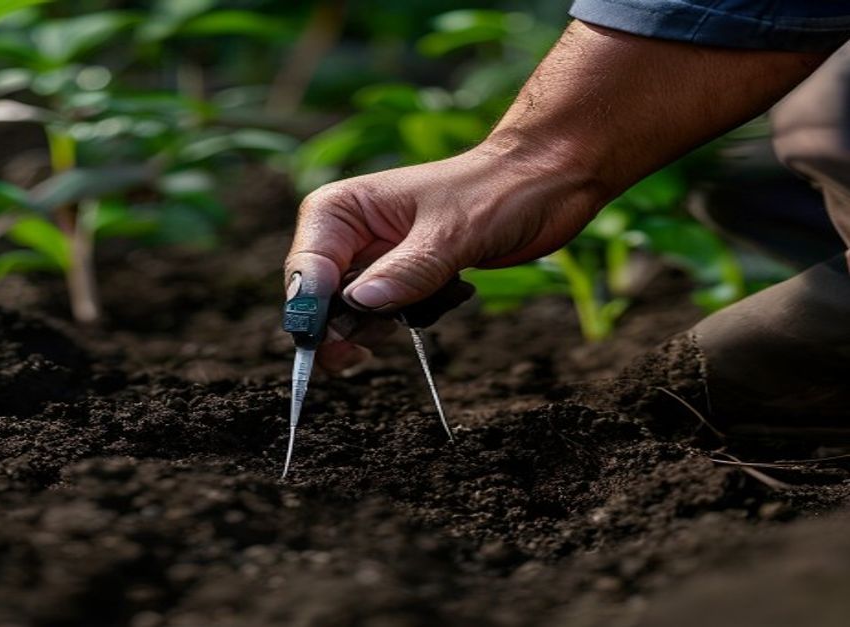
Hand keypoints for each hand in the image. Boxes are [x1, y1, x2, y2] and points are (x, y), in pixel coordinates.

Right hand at [284, 138, 604, 371]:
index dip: (313, 312)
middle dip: (352, 326)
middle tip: (378, 340)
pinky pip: (390, 318)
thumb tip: (358, 307)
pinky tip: (449, 293)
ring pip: (355, 318)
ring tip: (438, 292)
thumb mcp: (452, 233)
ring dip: (393, 322)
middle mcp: (349, 236)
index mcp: (341, 210)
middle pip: (320, 303)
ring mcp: (375, 260)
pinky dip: (416, 318)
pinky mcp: (402, 278)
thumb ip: (405, 272)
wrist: (543, 181)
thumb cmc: (497, 190)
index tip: (335, 343)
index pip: (306, 271)